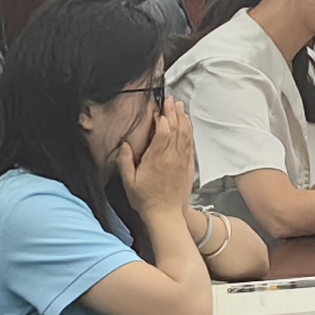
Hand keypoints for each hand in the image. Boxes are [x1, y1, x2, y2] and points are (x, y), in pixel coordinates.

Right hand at [125, 97, 198, 215]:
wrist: (167, 215)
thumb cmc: (146, 200)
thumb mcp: (129, 182)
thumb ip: (125, 161)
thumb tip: (125, 145)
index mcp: (157, 159)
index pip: (163, 132)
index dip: (163, 118)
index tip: (159, 108)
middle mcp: (172, 157)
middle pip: (176, 129)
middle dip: (174, 112)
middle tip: (171, 100)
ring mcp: (182, 161)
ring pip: (185, 135)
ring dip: (183, 119)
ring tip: (180, 107)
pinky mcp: (188, 166)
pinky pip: (190, 144)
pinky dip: (189, 132)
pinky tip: (187, 125)